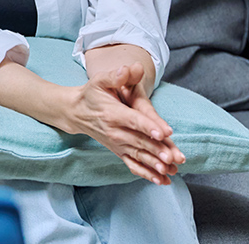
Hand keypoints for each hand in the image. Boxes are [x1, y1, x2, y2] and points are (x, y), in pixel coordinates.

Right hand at [69, 63, 183, 185]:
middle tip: (173, 157)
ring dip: (154, 164)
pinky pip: (133, 165)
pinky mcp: (118, 151)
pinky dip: (147, 174)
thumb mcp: (100, 80)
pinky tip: (162, 181)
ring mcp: (116, 143)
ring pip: (138, 155)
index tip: (163, 132)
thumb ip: (116, 75)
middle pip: (139, 141)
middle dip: (157, 150)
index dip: (148, 126)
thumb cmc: (91, 94)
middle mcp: (114, 131)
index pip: (133, 120)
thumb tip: (131, 68)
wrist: (75, 112)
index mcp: (112, 113)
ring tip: (170, 171)